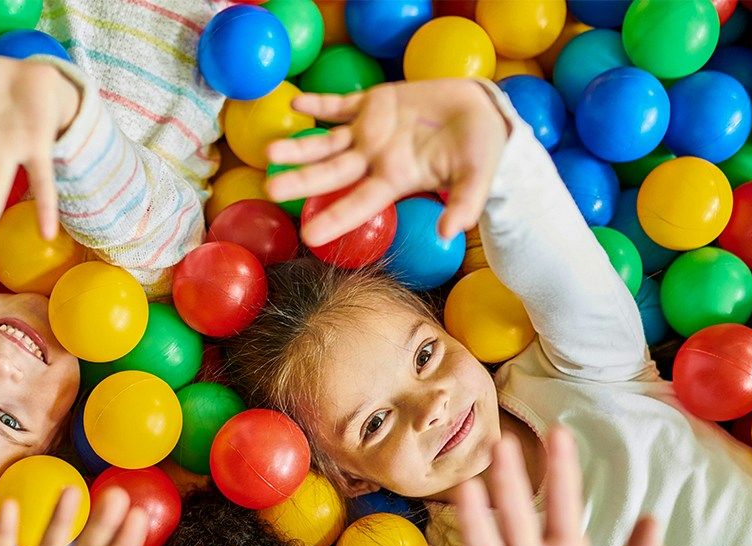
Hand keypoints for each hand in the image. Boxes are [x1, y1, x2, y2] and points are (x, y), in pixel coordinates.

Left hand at [263, 79, 509, 246]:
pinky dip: (319, 104)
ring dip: (299, 147)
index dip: (335, 218)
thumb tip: (450, 233)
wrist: (481, 112)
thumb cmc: (480, 151)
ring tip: (270, 151)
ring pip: (326, 142)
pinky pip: (339, 105)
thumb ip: (464, 204)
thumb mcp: (477, 178)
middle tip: (270, 188)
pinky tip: (296, 103)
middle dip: (301, 180)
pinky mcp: (373, 103)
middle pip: (331, 174)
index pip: (359, 202)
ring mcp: (370, 132)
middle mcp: (375, 160)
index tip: (308, 235)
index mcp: (396, 180)